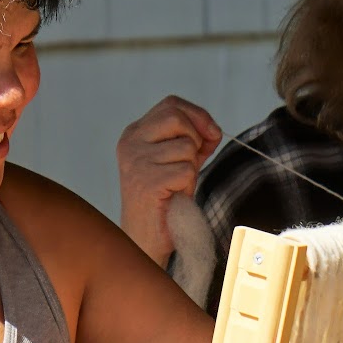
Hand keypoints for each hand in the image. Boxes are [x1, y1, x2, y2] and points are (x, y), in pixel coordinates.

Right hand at [118, 96, 220, 265]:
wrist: (145, 237)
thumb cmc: (163, 200)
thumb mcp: (176, 161)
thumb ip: (191, 140)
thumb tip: (212, 128)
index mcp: (134, 134)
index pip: (171, 104)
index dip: (197, 115)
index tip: (211, 133)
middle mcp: (131, 143)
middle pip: (176, 117)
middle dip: (196, 137)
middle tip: (194, 161)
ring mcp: (137, 161)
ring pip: (186, 146)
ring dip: (191, 167)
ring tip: (177, 184)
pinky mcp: (148, 181)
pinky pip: (187, 170)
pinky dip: (188, 184)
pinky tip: (175, 195)